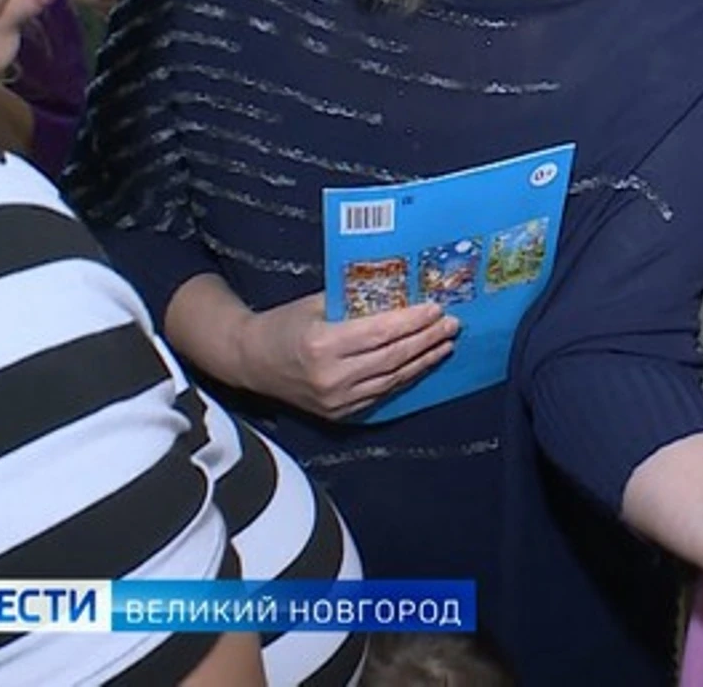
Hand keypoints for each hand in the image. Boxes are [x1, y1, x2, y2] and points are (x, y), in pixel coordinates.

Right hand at [234, 293, 457, 419]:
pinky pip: (382, 394)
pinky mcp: (340, 413)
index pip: (381, 332)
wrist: (250, 362)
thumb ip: (355, 300)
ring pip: (393, 379)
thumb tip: (399, 289)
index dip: (413, 321)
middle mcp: (331, 376)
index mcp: (323, 344)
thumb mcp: (316, 303)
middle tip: (451, 324)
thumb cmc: (284, 324)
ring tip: (445, 343)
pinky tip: (422, 364)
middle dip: (427, 340)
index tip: (436, 308)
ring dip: (423, 361)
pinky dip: (405, 378)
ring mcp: (336, 399)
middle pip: (393, 357)